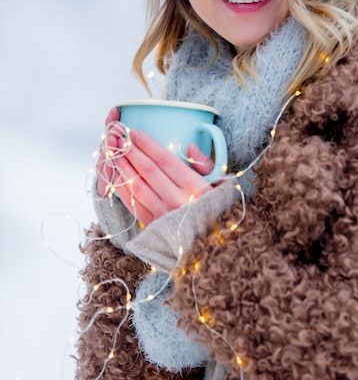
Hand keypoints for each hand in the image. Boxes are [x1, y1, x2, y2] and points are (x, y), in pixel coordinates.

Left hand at [96, 110, 213, 226]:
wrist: (214, 247)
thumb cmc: (219, 212)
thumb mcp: (222, 185)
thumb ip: (206, 164)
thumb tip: (190, 147)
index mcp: (195, 187)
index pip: (165, 160)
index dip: (148, 145)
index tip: (135, 133)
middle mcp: (177, 200)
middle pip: (148, 170)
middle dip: (132, 151)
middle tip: (120, 138)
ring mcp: (163, 216)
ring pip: (137, 186)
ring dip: (123, 168)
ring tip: (114, 153)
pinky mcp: (153, 227)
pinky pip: (133, 204)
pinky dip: (122, 188)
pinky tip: (116, 176)